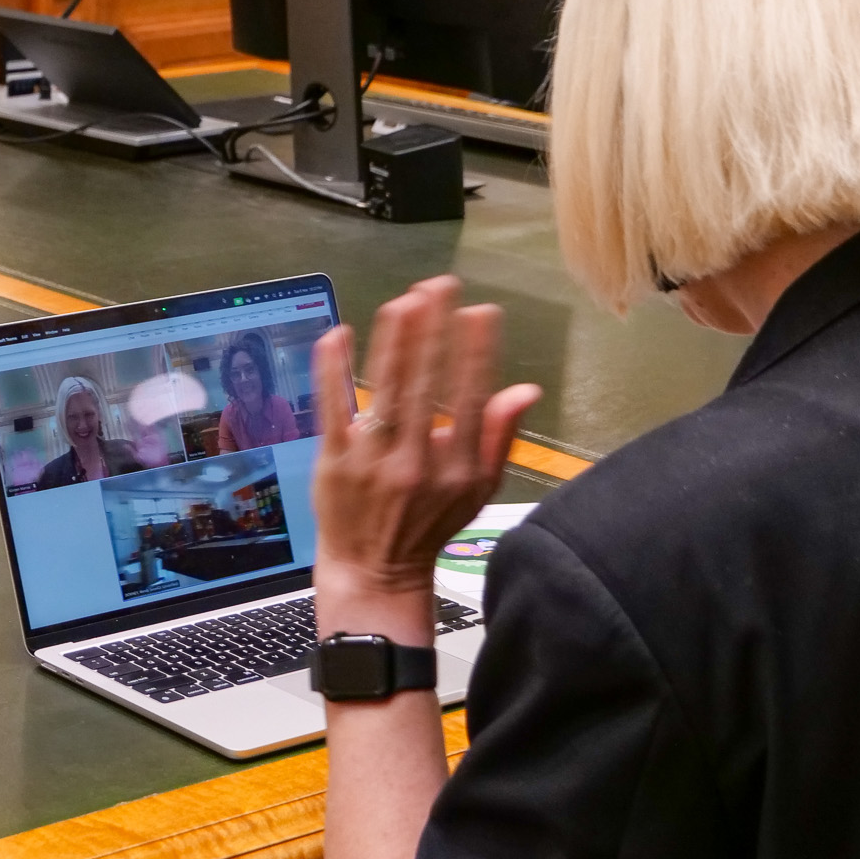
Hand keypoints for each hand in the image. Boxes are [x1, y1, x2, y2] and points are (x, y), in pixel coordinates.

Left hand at [311, 277, 541, 605]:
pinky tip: (339, 334)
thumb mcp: (478, 489)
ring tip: (405, 301)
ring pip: (384, 391)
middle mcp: (414, 463)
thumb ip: (498, 436)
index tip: (480, 312)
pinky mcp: (333, 462)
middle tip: (438, 286)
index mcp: (455, 469)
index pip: (469, 400)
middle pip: (425, 387)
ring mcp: (370, 462)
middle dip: (432, 332)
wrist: (373, 572)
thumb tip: (526, 389)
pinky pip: (333, 408)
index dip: (475, 354)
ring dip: (394, 342)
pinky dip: (334, 371)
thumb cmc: (428, 525)